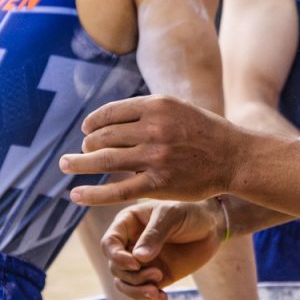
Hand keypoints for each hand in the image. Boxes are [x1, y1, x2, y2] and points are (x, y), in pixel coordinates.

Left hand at [60, 95, 242, 204]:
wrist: (234, 156)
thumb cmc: (203, 131)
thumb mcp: (176, 108)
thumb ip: (146, 111)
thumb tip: (110, 118)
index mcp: (156, 105)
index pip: (111, 112)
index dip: (93, 122)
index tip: (86, 129)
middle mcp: (154, 128)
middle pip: (104, 135)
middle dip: (88, 144)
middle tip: (82, 150)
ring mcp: (155, 157)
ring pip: (105, 160)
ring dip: (80, 163)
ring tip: (65, 165)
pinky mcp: (158, 184)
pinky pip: (117, 190)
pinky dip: (92, 193)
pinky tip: (75, 195)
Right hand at [101, 199, 224, 299]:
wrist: (211, 227)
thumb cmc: (189, 212)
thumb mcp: (171, 216)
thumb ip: (154, 235)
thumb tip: (138, 258)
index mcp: (127, 224)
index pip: (109, 243)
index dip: (117, 257)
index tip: (136, 264)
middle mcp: (129, 244)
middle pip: (115, 268)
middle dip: (133, 277)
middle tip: (157, 275)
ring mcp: (141, 262)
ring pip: (124, 284)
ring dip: (137, 292)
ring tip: (158, 292)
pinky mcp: (154, 277)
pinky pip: (140, 294)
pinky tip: (163, 298)